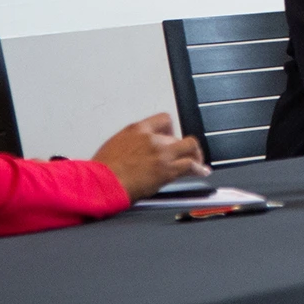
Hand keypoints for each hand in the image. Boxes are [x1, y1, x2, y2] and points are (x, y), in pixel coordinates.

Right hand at [92, 112, 208, 199]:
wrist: (101, 183)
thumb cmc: (101, 171)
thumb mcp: (113, 146)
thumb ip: (129, 144)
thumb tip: (132, 150)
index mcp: (137, 130)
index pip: (164, 120)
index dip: (169, 130)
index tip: (170, 137)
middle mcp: (152, 138)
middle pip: (176, 136)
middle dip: (179, 146)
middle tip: (181, 155)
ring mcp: (161, 153)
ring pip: (190, 146)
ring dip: (195, 154)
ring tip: (197, 160)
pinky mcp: (167, 169)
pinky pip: (191, 165)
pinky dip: (199, 169)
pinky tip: (202, 171)